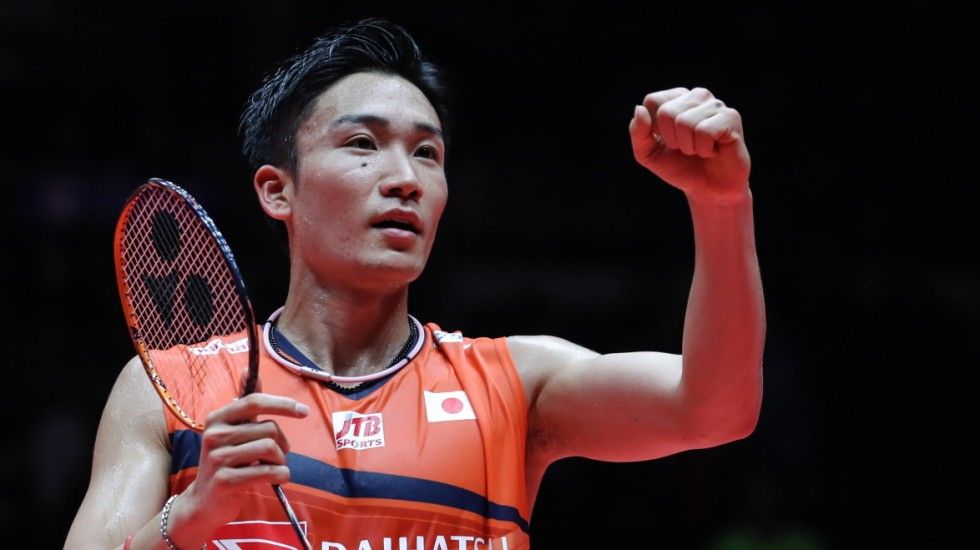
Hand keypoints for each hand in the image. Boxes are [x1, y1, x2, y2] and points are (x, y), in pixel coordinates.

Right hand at [175, 393, 309, 537]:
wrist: (204, 502)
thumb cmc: (225, 462)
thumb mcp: (231, 431)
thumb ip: (244, 403)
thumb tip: (248, 369)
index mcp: (217, 418)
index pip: (254, 401)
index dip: (282, 404)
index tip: (303, 411)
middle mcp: (214, 435)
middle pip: (268, 428)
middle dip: (283, 442)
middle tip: (279, 454)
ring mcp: (218, 459)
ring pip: (270, 448)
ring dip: (282, 460)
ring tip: (274, 466)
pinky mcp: (226, 481)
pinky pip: (268, 471)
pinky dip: (281, 475)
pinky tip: (276, 478)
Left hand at [629, 87, 750, 201]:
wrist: (709, 190)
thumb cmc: (680, 167)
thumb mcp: (648, 154)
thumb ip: (638, 133)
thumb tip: (639, 109)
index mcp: (676, 99)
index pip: (652, 101)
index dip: (654, 130)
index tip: (668, 142)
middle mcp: (697, 96)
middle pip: (666, 112)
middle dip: (672, 141)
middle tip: (687, 149)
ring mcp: (715, 105)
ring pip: (685, 122)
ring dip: (689, 147)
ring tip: (701, 150)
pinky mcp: (731, 117)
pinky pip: (704, 131)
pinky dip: (704, 150)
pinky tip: (713, 151)